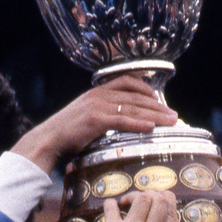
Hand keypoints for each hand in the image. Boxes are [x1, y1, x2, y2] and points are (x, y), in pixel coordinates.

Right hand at [13, 77, 176, 173]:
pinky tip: (151, 127)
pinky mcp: (96, 120)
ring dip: (155, 115)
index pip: (126, 82)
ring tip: (170, 122)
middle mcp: (99, 95)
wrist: (48, 139)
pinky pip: (122, 120)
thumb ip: (101, 114)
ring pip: (133, 108)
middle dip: (157, 105)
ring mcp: (97, 106)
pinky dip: (139, 123)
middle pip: (135, 97)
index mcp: (96, 92)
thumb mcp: (84, 116)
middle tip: (173, 114)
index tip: (158, 98)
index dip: (145, 88)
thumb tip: (118, 122)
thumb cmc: (66, 132)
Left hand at [83, 191, 177, 221]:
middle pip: (159, 200)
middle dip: (151, 194)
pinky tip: (111, 207)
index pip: (172, 213)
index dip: (166, 201)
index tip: (158, 199)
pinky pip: (112, 206)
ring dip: (133, 196)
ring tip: (126, 202)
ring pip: (141, 198)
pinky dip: (111, 203)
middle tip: (140, 200)